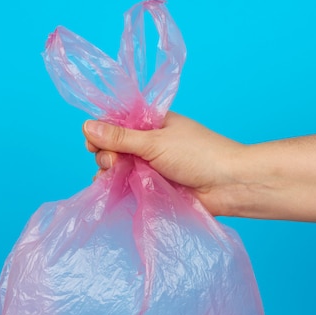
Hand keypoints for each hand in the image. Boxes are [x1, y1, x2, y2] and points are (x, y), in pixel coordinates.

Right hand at [82, 112, 247, 215]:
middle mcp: (148, 144)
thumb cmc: (198, 155)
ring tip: (118, 178)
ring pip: (117, 169)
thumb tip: (86, 126)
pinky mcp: (152, 188)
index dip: (101, 133)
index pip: (114, 124)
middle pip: (111, 148)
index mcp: (150, 123)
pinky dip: (119, 188)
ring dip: (110, 174)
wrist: (228, 185)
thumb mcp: (155, 141)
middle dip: (106, 156)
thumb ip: (120, 137)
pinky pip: (127, 187)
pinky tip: (115, 191)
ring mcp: (149, 167)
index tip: (95, 144)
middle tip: (116, 164)